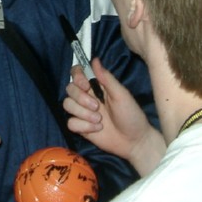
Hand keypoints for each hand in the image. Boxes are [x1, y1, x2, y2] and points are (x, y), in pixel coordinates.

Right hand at [64, 58, 163, 175]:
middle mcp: (87, 96)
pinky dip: (83, 126)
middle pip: (69, 89)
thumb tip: (94, 59)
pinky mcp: (80, 127)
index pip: (77, 73)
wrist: (133, 141)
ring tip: (99, 120)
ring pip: (67, 105)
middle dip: (81, 98)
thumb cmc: (131, 115)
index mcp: (96, 86)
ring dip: (83, 113)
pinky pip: (70, 123)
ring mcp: (82, 112)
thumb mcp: (121, 94)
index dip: (77, 77)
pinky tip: (97, 129)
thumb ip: (106, 78)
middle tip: (97, 106)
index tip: (86, 85)